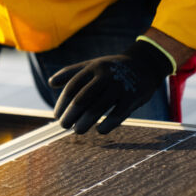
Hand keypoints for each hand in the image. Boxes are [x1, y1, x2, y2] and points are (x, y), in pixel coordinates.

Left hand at [49, 40, 172, 133]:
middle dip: (71, 115)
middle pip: (82, 98)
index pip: (72, 87)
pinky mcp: (133, 97)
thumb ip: (71, 73)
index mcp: (93, 68)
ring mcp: (119, 86)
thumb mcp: (92, 65)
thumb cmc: (112, 69)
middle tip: (64, 126)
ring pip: (98, 108)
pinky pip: (117, 114)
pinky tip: (99, 131)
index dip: (62, 103)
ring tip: (78, 130)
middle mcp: (105, 76)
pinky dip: (107, 125)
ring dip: (85, 122)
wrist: (144, 64)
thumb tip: (51, 83)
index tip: (56, 116)